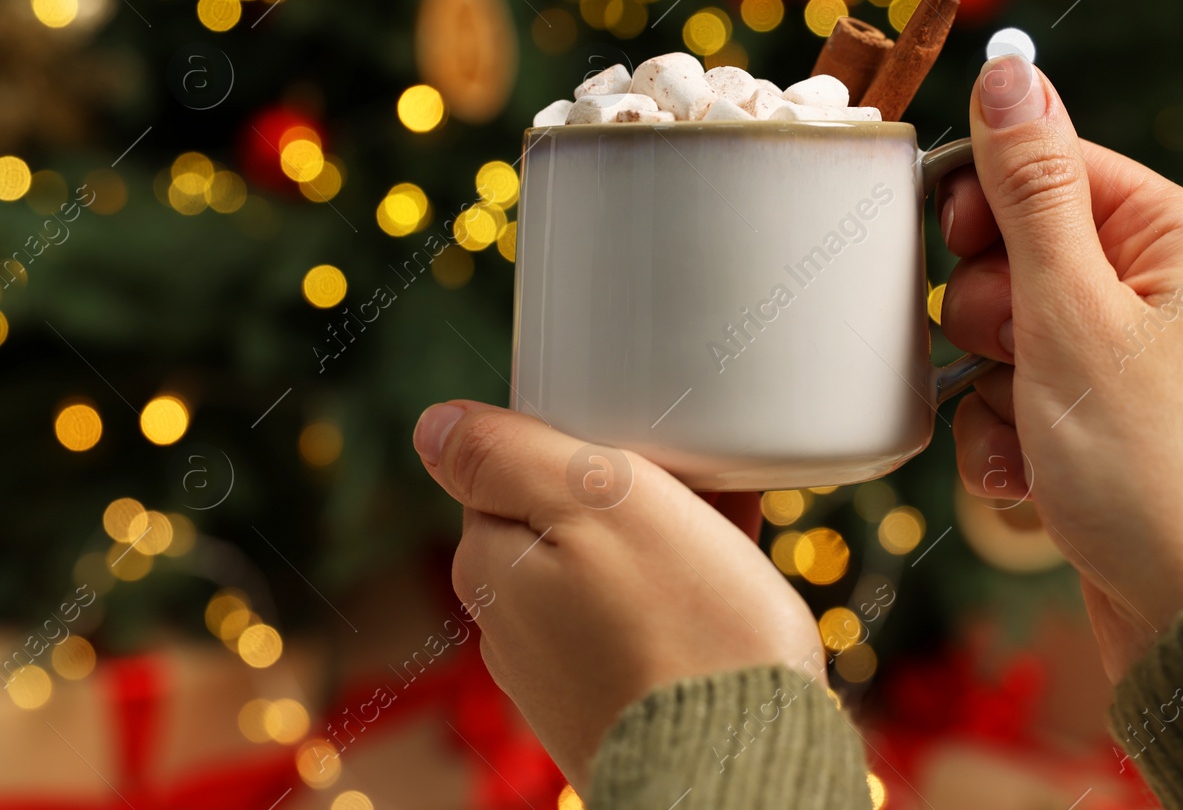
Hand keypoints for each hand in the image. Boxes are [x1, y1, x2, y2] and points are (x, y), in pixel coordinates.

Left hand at [413, 401, 824, 792]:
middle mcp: (510, 627)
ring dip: (660, 538)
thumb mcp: (593, 499)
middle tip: (698, 481)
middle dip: (624, 490)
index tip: (643, 441)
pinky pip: (638, 621)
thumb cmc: (681, 623)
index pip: (513, 468)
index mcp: (490, 565)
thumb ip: (505, 454)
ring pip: (607, 569)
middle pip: (562, 518)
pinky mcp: (614, 708)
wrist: (741, 766)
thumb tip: (434, 423)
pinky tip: (730, 586)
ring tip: (727, 529)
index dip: (581, 441)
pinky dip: (678, 593)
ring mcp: (561, 675)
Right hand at [937, 55, 1182, 681]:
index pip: (1059, 166)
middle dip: (993, 313)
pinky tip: (1029, 479)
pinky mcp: (1117, 429)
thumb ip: (1030, 189)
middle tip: (1015, 355)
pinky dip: (1012, 436)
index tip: (952, 241)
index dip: (990, 203)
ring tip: (1026, 434)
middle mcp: (1174, 292)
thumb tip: (1009, 70)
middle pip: (1028, 252)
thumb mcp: (1073, 311)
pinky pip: (1031, 399)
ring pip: (1016, 334)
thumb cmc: (1152, 463)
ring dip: (994, 387)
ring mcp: (1145, 365)